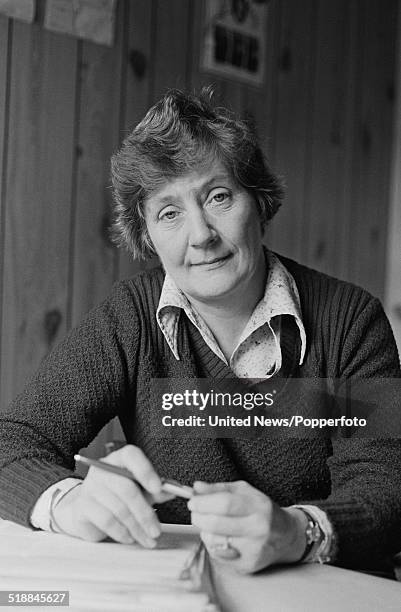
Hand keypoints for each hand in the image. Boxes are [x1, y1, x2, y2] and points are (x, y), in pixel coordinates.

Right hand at [52, 445, 173, 545]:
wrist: (87, 510)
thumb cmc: (118, 496)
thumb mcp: (139, 489)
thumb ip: (155, 490)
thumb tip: (173, 491)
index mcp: (119, 459)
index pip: (131, 455)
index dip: (145, 471)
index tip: (158, 488)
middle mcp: (102, 469)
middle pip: (126, 488)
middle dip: (144, 513)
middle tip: (156, 531)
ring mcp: (90, 487)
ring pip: (118, 509)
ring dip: (136, 527)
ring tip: (147, 539)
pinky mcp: (82, 507)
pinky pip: (106, 520)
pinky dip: (121, 532)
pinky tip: (130, 538)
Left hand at [188, 481, 307, 573]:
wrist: (286, 535)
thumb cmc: (262, 510)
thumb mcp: (244, 492)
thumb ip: (218, 488)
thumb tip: (196, 487)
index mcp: (258, 506)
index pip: (225, 504)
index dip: (204, 502)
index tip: (192, 501)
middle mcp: (258, 528)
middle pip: (216, 524)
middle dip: (198, 517)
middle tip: (196, 513)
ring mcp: (254, 549)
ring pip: (214, 542)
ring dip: (205, 532)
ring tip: (211, 525)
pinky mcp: (249, 565)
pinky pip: (219, 556)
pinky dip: (214, 546)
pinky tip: (222, 538)